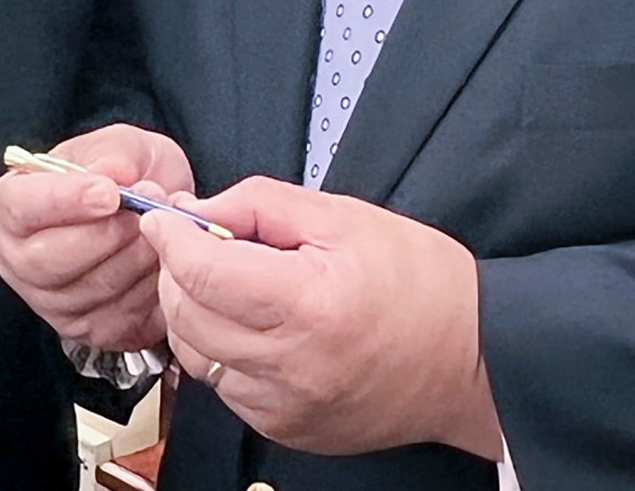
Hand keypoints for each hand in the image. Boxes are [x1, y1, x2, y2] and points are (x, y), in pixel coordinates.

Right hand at [0, 123, 194, 350]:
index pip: (19, 208)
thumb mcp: (123, 145)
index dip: (64, 201)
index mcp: (8, 205)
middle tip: (144, 215)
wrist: (146, 211)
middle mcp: (15, 258)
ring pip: (87, 292)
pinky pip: (115, 320)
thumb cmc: (121, 173)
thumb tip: (114, 175)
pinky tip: (158, 265)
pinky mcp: (82, 329)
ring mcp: (46, 300)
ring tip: (158, 235)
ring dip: (133, 262)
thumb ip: (117, 155)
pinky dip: (146, 294)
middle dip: (106, 237)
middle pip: (48, 261)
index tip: (109, 193)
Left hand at [140, 175, 502, 459]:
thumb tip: (195, 210)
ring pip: (195, 354)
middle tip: (192, 243)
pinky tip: (254, 326)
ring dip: (192, 312)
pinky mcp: (285, 429)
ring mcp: (285, 406)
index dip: (171, 238)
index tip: (163, 218)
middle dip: (175, 271)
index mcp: (310, 303)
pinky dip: (221, 350)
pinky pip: (224, 385)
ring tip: (226, 283)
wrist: (471, 359)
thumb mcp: (344, 216)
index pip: (202, 272)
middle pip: (186, 315)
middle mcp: (292, 365)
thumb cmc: (420, 282)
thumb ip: (260, 204)